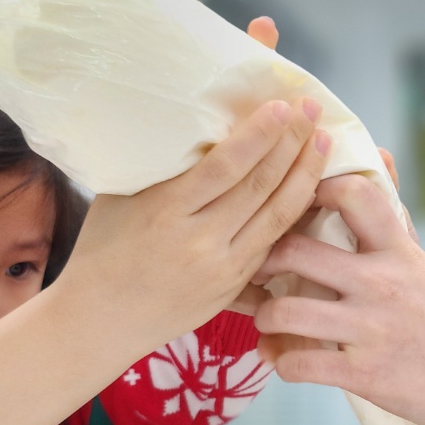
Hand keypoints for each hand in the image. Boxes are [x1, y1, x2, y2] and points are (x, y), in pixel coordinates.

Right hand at [66, 98, 330, 355]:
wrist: (101, 319)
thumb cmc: (103, 249)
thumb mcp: (120, 198)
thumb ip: (163, 168)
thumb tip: (202, 125)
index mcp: (165, 212)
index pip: (224, 167)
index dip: (259, 135)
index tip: (283, 106)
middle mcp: (199, 241)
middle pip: (259, 186)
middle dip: (292, 144)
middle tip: (312, 109)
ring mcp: (222, 269)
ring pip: (277, 216)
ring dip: (305, 175)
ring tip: (323, 141)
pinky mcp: (233, 286)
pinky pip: (273, 243)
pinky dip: (295, 212)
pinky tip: (309, 187)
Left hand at [252, 174, 424, 424]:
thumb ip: (396, 229)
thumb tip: (381, 169)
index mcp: (399, 252)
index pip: (353, 194)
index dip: (313, 191)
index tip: (294, 206)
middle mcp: (381, 284)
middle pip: (295, 250)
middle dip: (262, 259)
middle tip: (254, 270)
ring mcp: (371, 330)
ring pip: (286, 310)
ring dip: (265, 318)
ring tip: (267, 323)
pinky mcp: (365, 375)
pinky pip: (299, 364)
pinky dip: (282, 364)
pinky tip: (284, 362)